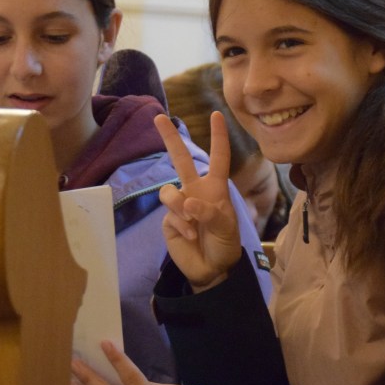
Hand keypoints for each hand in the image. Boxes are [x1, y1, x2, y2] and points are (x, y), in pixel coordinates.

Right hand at [154, 112, 240, 288]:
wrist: (211, 269)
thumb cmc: (225, 243)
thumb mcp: (226, 227)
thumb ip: (209, 212)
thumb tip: (187, 202)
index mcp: (215, 187)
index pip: (218, 157)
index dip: (218, 136)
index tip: (216, 115)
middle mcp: (195, 190)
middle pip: (180, 159)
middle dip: (170, 138)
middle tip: (158, 117)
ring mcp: (179, 204)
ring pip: (168, 191)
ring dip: (178, 206)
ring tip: (192, 224)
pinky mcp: (169, 220)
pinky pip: (169, 214)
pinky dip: (180, 225)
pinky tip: (190, 236)